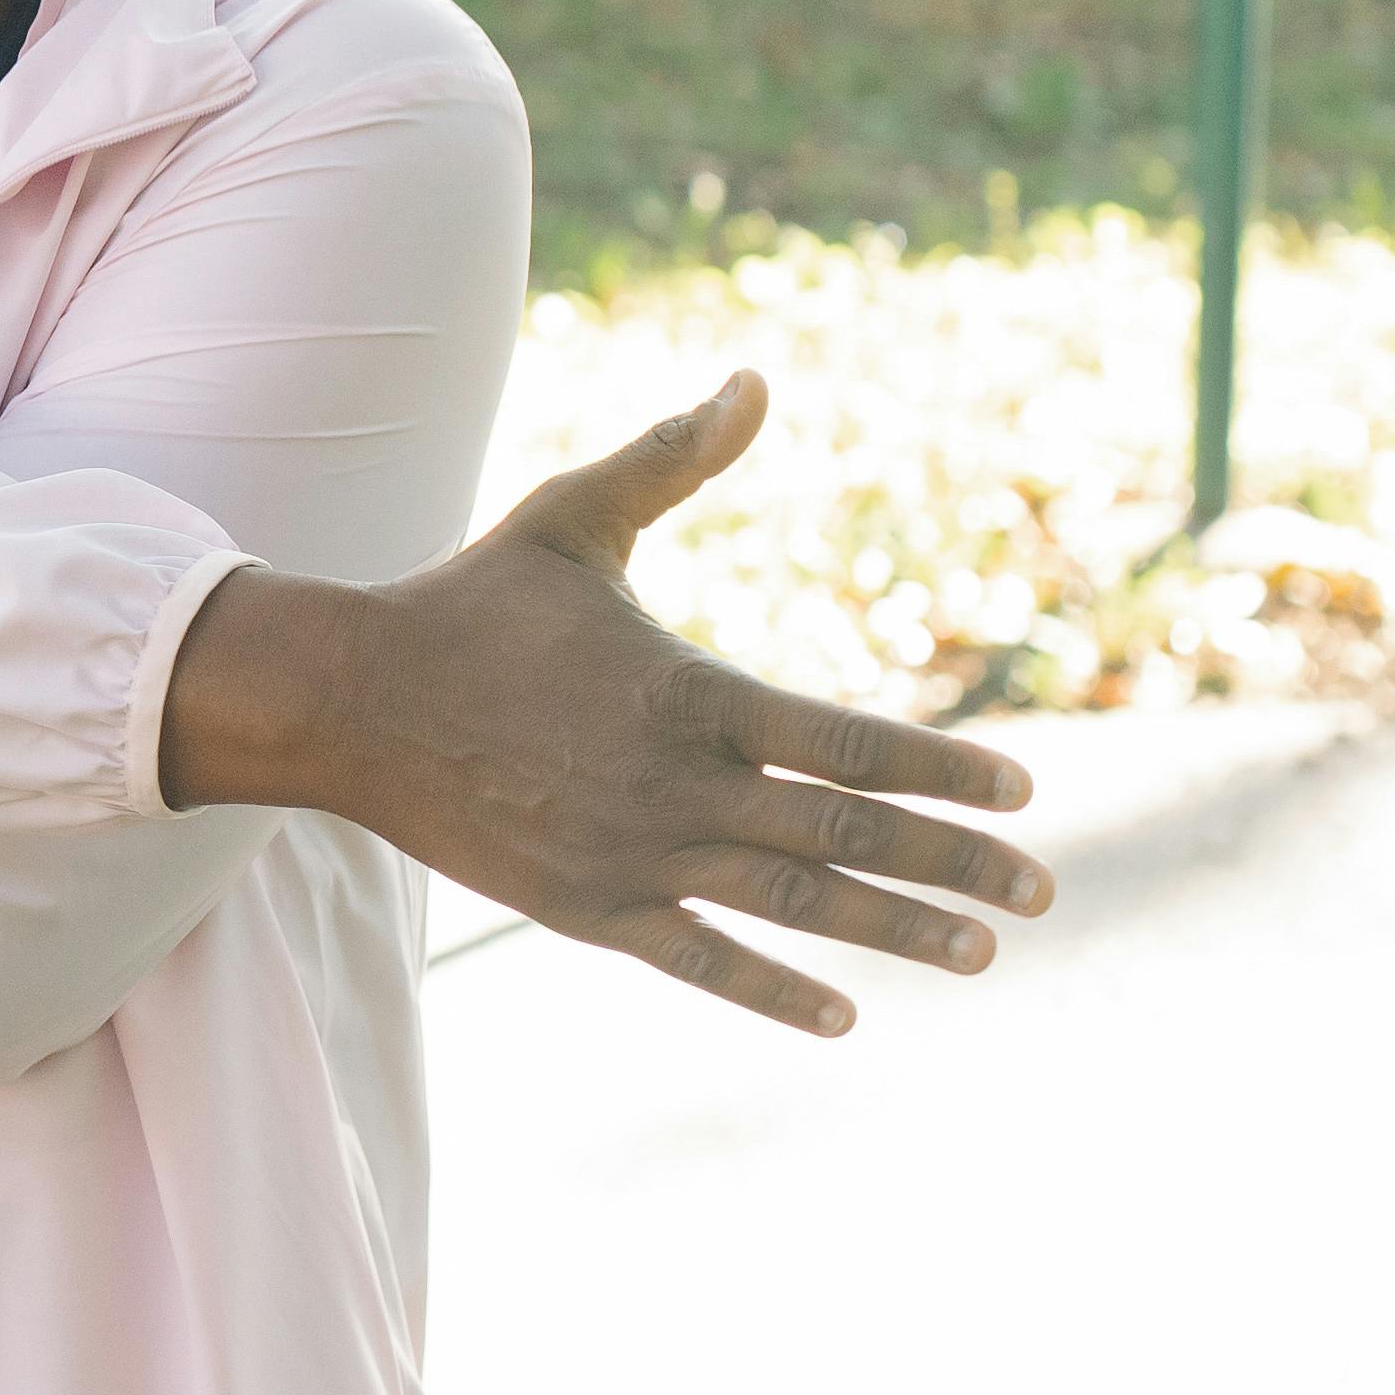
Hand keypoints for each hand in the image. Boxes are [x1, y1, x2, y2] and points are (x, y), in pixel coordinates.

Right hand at [163, 371, 1055, 1035]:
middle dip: (955, 864)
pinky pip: (701, 961)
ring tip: (982, 951)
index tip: (1023, 789)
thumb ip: (672, 457)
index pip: (847, 744)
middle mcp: (673, 786)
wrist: (350, 702)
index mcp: (686, 694)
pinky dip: (775, 991)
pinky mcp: (587, 910)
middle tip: (1045, 889)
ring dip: (896, 932)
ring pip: (792, 906)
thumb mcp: (572, 517)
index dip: (942, 770)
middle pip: (845, 835)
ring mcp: (631, 857)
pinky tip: (845, 1013)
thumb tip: (756, 382)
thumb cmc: (469, 601)